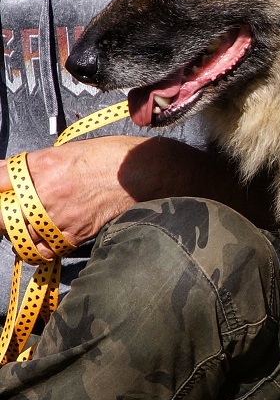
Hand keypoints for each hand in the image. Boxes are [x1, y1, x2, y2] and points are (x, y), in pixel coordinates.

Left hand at [0, 136, 145, 258]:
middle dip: (4, 216)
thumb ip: (31, 164)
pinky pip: (45, 250)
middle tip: (12, 211)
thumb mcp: (66, 150)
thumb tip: (5, 172)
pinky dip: (40, 247)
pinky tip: (44, 238)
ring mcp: (60, 217)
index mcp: (41, 166)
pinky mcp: (76, 234)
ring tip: (29, 224)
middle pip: (2, 217)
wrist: (145, 172)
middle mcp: (46, 193)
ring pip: (20, 236)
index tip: (2, 193)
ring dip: (19, 232)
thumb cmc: (112, 156)